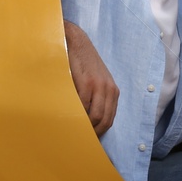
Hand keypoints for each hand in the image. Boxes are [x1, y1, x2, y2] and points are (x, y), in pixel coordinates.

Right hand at [64, 20, 117, 134]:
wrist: (76, 41)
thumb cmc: (83, 63)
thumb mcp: (96, 80)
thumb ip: (97, 97)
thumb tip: (89, 118)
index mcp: (113, 91)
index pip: (110, 119)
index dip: (100, 132)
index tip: (90, 139)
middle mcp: (109, 89)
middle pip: (104, 120)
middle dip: (93, 133)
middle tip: (81, 139)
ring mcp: (98, 86)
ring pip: (95, 115)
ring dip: (85, 125)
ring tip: (74, 130)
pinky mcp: (86, 82)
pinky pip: (83, 105)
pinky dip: (76, 113)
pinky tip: (68, 116)